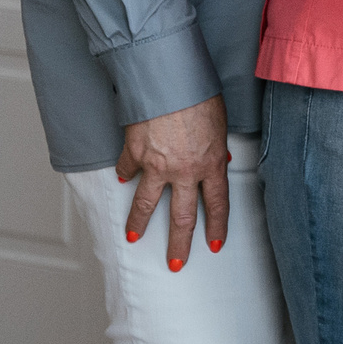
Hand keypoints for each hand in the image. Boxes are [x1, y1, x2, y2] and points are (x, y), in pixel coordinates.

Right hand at [115, 93, 228, 270]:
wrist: (167, 79)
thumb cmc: (198, 95)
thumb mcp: (219, 123)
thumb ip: (217, 146)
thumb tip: (219, 160)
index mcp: (211, 164)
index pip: (218, 205)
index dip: (216, 227)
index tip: (213, 244)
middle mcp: (184, 171)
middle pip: (182, 217)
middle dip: (179, 244)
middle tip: (176, 264)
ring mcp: (156, 165)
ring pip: (146, 204)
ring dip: (139, 223)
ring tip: (134, 238)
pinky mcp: (133, 153)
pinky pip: (127, 169)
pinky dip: (125, 173)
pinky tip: (123, 178)